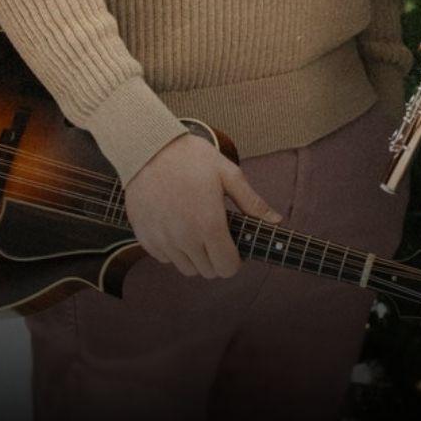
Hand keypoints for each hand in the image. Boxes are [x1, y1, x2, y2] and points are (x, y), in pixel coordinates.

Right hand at [123, 131, 280, 277]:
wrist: (148, 148)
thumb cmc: (191, 158)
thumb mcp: (227, 173)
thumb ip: (251, 202)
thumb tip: (276, 221)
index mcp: (209, 224)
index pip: (227, 268)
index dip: (235, 260)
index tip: (233, 245)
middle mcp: (184, 238)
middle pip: (208, 272)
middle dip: (217, 258)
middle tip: (216, 234)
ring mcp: (163, 240)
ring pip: (186, 268)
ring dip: (195, 256)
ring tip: (195, 229)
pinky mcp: (145, 239)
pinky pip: (165, 258)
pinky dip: (173, 250)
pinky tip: (176, 226)